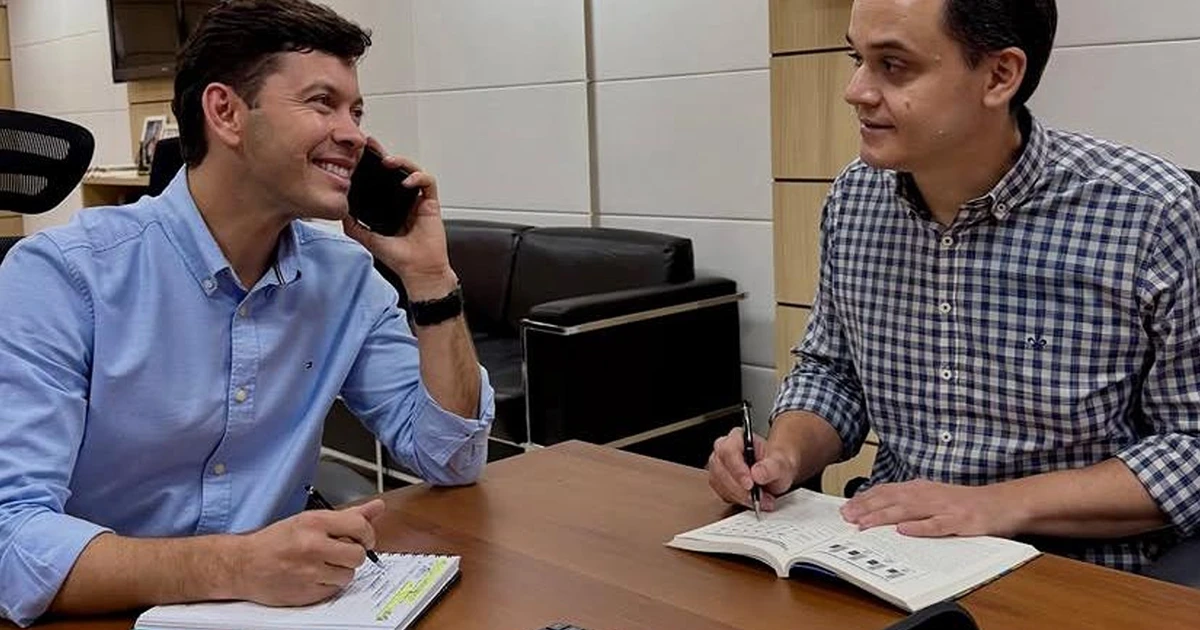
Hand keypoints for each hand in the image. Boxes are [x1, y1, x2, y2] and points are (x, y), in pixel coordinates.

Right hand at [231, 499, 385, 605]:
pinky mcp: (306, 592)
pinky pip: (334, 590)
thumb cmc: (275, 541)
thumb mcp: (309, 520)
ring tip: (323, 565)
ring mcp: (309, 571)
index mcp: (315, 523)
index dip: (367, 535)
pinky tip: (314, 576)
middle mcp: (313, 546)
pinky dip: (328, 585)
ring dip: (340, 571)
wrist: (243, 565)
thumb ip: (348, 515)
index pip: (360, 527)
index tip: (363, 539)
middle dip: (354, 555)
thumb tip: (377, 507)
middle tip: (342, 553)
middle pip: (358, 555)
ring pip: (348, 575)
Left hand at [343, 138, 456, 300]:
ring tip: (388, 162)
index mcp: (389, 205)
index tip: (358, 155)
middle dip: (384, 154)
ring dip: (401, 161)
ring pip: (412, 170)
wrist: (417, 270)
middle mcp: (404, 200)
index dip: (371, 165)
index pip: (380, 179)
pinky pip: (428, 183)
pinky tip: (407, 182)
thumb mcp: (367, 238)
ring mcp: (417, 200)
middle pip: (395, 170)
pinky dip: (418, 178)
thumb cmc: (399, 258)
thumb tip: (339, 210)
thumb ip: (353, 224)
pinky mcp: (431, 203)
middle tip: (371, 145)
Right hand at [706, 427, 799, 510]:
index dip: (737, 469)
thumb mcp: (781, 465)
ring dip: (740, 496)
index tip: (750, 484)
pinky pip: (722, 494)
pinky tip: (752, 500)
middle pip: (721, 469)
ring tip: (760, 499)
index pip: (728, 450)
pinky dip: (738, 500)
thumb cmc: (776, 465)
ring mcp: (718, 466)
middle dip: (740, 487)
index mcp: (738, 438)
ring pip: (719, 484)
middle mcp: (724, 450)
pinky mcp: (718, 482)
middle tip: (758, 496)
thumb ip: (771, 467)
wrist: (776, 475)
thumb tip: (757, 473)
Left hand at [840, 479, 1023, 536]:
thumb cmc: (964, 504)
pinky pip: (938, 525)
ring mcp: (944, 508)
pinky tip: (905, 531)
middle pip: (893, 500)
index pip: (887, 491)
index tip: (847, 508)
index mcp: (921, 489)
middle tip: (848, 517)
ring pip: (910, 511)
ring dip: (885, 517)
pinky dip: (921, 528)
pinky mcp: (960, 521)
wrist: (1001, 504)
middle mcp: (929, 495)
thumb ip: (908, 502)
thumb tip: (878, 509)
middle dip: (868, 508)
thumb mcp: (932, 498)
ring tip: (866, 523)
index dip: (865, 499)